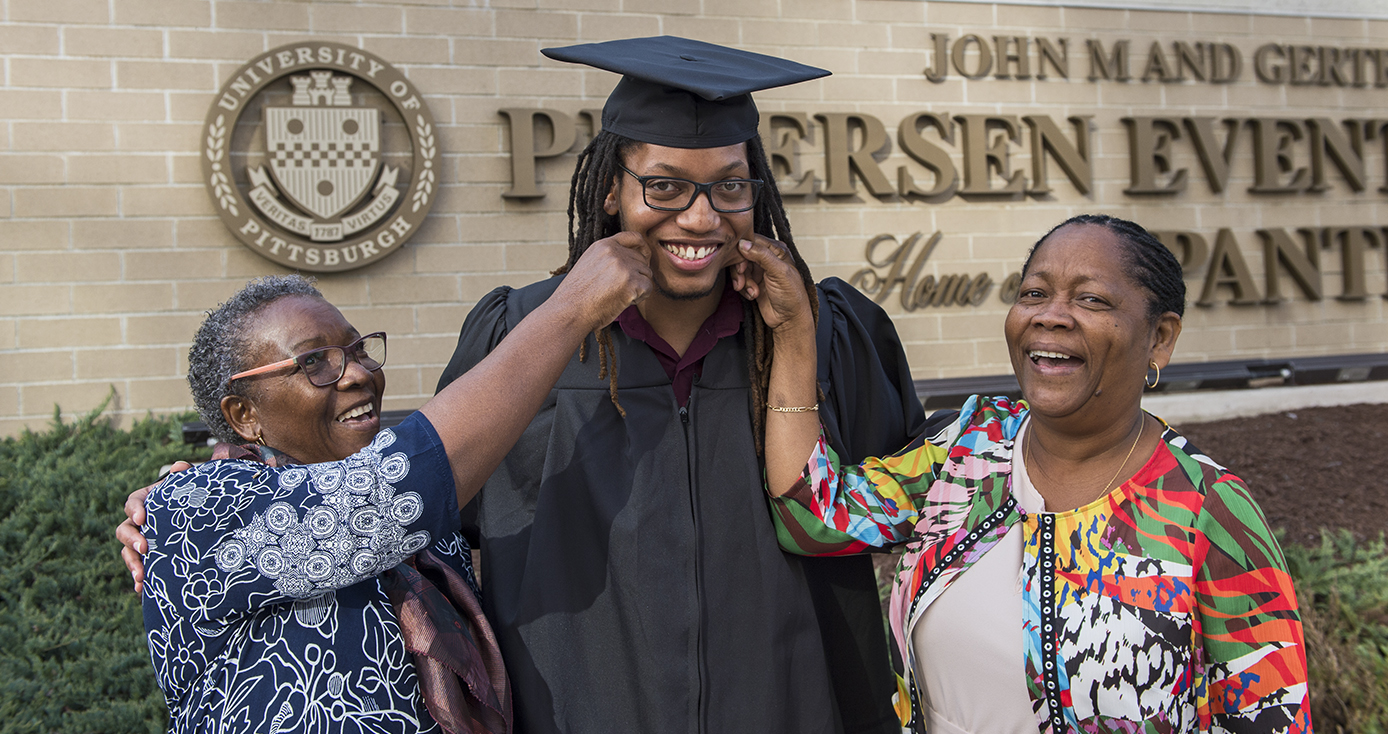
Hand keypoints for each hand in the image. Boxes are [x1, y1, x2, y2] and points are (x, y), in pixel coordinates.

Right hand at [118, 460, 190, 592]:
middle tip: (144, 548)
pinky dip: (139, 579)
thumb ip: (186, 479)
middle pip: (124, 529)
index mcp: (148, 501)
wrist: (207, 525)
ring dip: (132, 563)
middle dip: (131, 539)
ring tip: (141, 575)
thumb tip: (180, 467)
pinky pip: (138, 570)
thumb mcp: (193, 490)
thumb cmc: (196, 502)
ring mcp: (142, 542)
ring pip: (127, 552)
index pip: (133, 502)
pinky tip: (142, 590)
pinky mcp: (148, 560)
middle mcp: (140, 523)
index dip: (134, 509)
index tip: (142, 518)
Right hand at [555, 231, 652, 329]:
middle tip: (621, 289)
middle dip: (637, 275)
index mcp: (604, 245)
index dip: (642, 248)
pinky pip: (648, 288)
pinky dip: (639, 298)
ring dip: (638, 287)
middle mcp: (615, 252)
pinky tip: (623, 302)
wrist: (569, 312)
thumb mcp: (589, 264)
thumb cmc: (577, 295)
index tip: (644, 258)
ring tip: (619, 296)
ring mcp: (624, 266)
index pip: (634, 237)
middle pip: (642, 260)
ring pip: (646, 274)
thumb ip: (608, 258)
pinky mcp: (632, 282)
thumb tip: (630, 259)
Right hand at [732, 235, 811, 332]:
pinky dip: (743, 288)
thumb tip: (743, 243)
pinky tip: (753, 295)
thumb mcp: (779, 272)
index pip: (752, 241)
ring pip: (739, 268)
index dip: (742, 252)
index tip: (742, 265)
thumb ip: (762, 256)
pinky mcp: (753, 282)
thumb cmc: (792, 295)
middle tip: (742, 281)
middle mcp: (767, 257)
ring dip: (742, 281)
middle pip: (741, 255)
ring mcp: (759, 270)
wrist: (789, 320)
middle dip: (740, 269)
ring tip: (752, 291)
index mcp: (776, 249)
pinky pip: (739, 279)